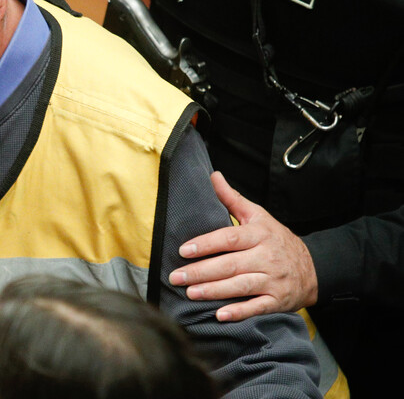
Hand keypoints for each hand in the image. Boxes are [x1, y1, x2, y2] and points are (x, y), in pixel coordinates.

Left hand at [168, 171, 317, 321]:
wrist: (315, 267)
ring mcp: (273, 280)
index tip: (183, 250)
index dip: (205, 244)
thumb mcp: (258, 216)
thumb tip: (213, 176)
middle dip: (201, 272)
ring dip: (214, 291)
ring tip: (190, 293)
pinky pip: (257, 307)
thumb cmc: (277, 239)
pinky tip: (220, 315)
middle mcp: (267, 257)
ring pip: (241, 286)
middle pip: (230, 264)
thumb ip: (232, 198)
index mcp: (259, 234)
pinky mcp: (278, 300)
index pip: (229, 238)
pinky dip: (240, 312)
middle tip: (177, 277)